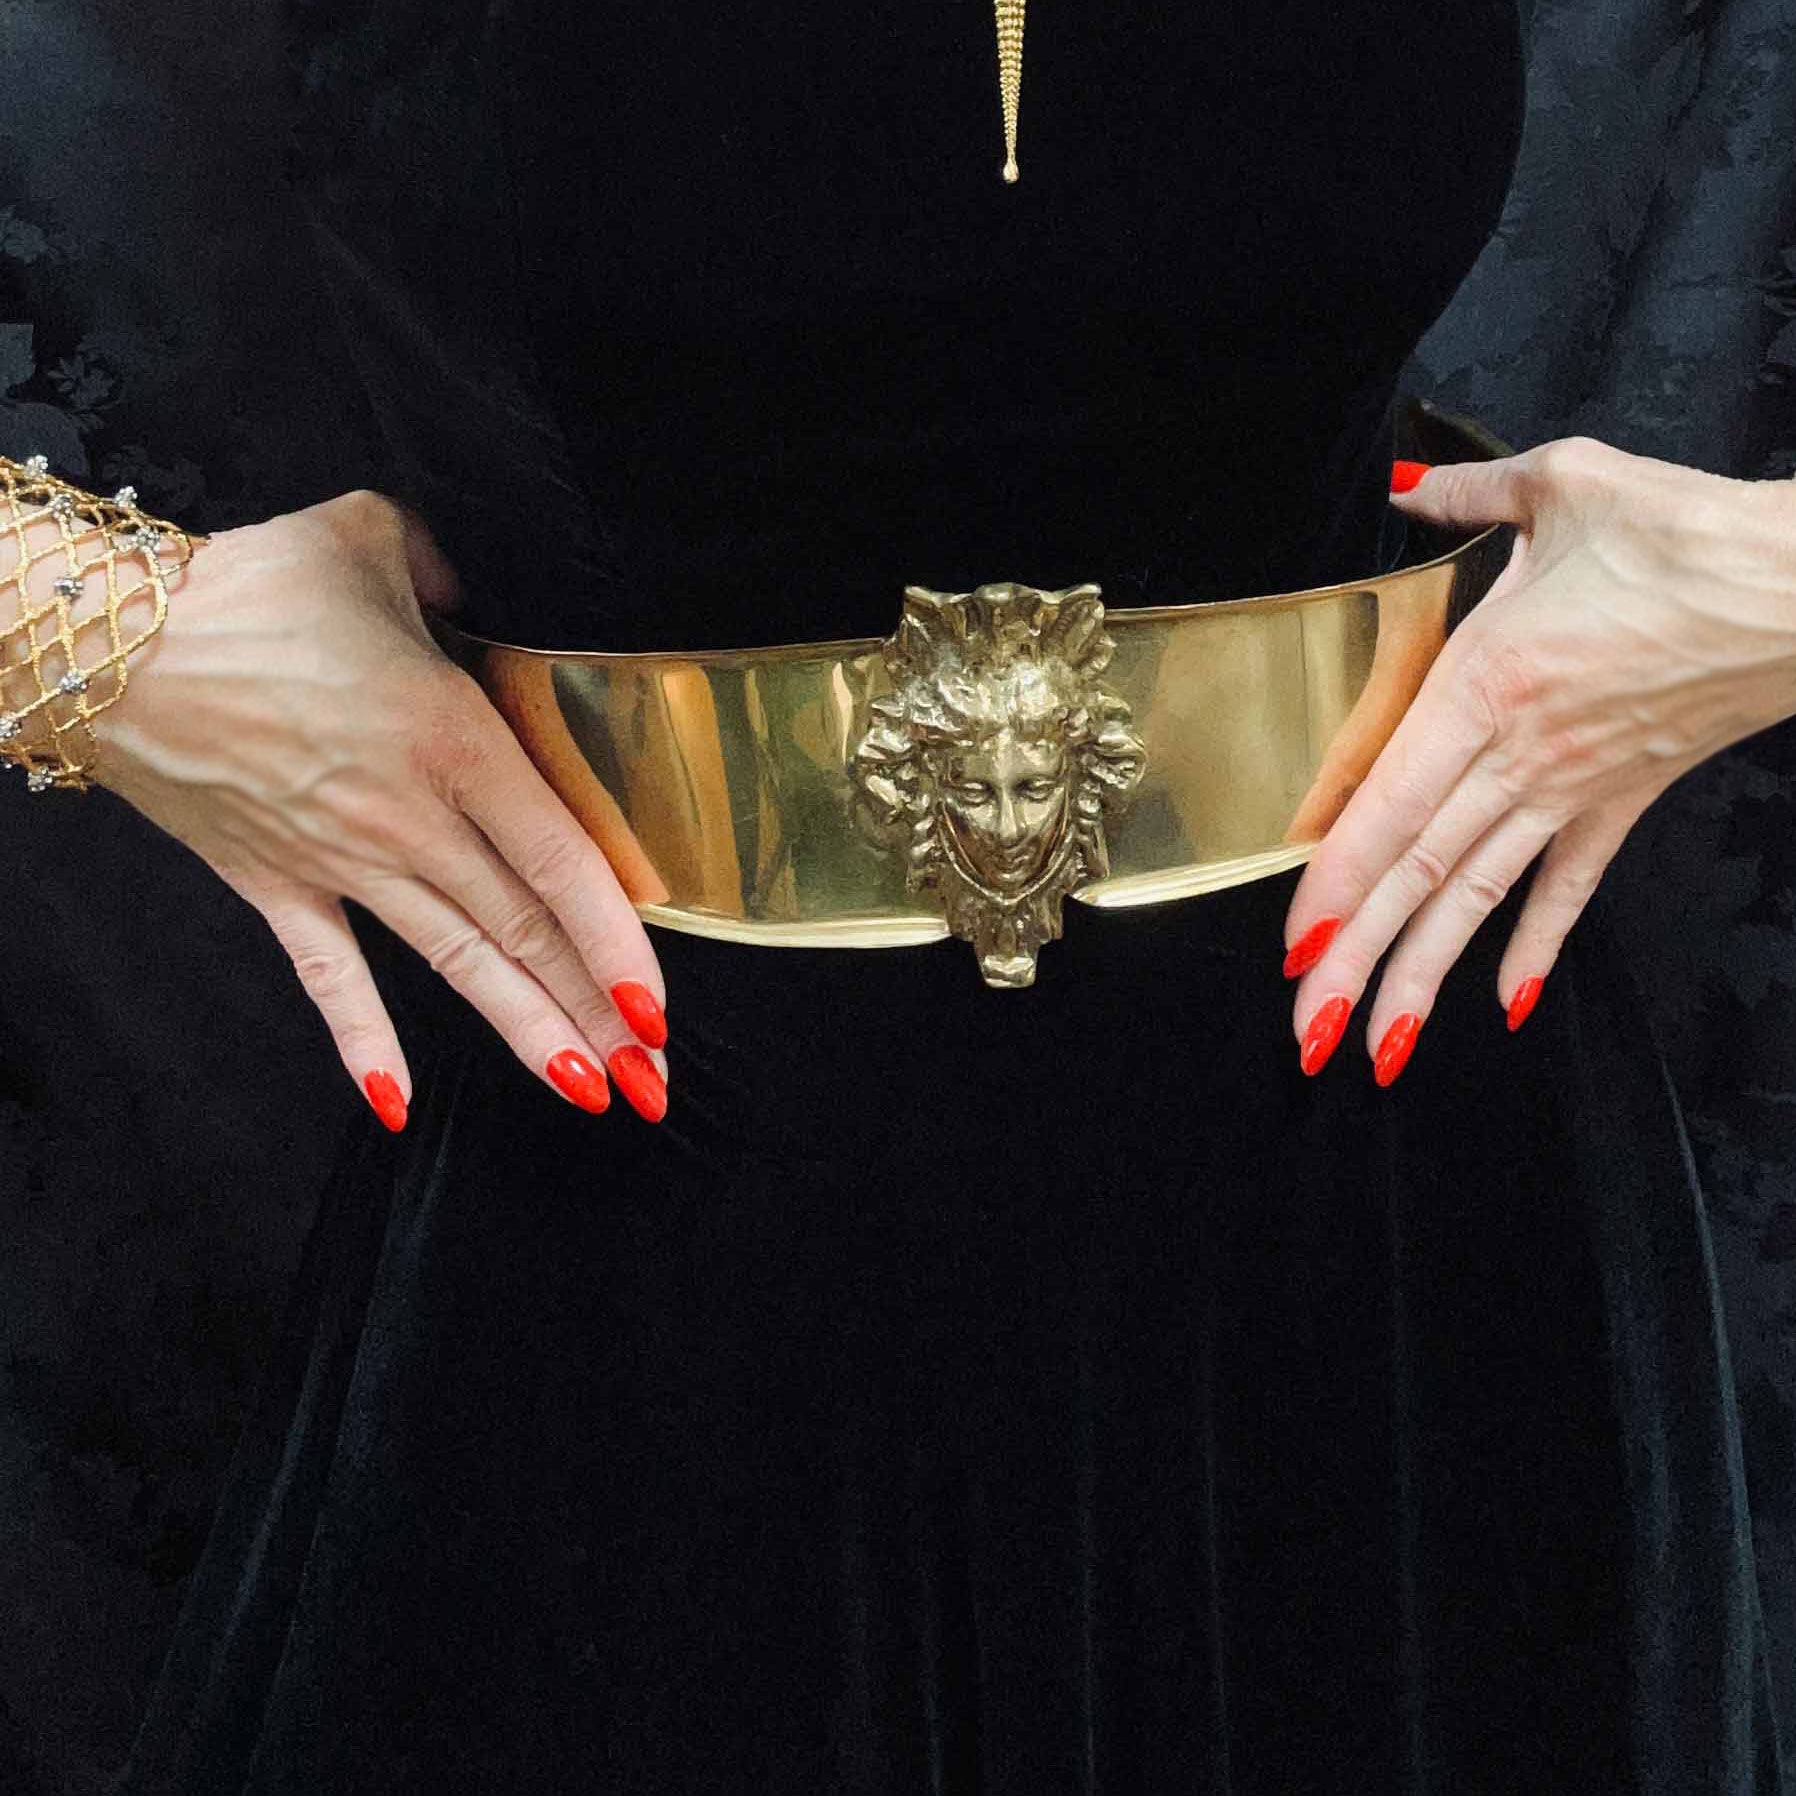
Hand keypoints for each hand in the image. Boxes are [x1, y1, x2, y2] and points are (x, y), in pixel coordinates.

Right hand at [91, 489, 669, 1125]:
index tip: (657, 1005)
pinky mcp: (273, 881)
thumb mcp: (368, 539)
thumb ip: (444, 567)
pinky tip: (396, 1104)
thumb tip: (465, 592)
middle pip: (522, 932)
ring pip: (454, 963)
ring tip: (589, 1092)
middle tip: (654, 1081)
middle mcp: (409, 817)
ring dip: (525, 1033)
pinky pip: (328, 975)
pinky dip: (362, 1040)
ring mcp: (340, 860)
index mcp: (452, 738)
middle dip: (596, 1014)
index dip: (617, 941)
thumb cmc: (243, 589)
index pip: (559, 860)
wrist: (101, 642)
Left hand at [1279, 437, 1795, 1082]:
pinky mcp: (1624, 799)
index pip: (1388, 805)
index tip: (1295, 946)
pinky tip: (1505, 1003)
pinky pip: (1569, 887)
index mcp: (1485, 687)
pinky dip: (1535, 945)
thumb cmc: (1692, 535)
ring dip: (1425, 978)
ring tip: (1379, 1049)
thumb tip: (1412, 484)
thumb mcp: (1565, 485)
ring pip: (1479, 898)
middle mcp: (1518, 756)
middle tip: (1309, 1035)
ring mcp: (1573, 789)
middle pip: (1419, 874)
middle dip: (1358, 962)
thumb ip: (1472, 495)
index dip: (1335, 881)